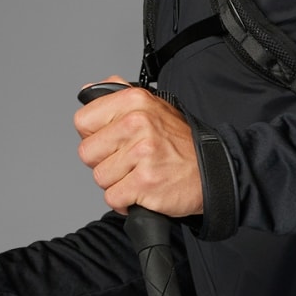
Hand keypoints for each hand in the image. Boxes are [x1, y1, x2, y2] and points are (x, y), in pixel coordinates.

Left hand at [74, 78, 203, 216]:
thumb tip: (87, 94)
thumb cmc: (180, 143)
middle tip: (129, 161)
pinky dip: (125, 201)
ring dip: (117, 183)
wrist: (213, 172)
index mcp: (134, 101)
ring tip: (139, 175)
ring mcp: (142, 154)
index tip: (112, 142)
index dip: (94, 136)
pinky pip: (113, 198)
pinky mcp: (145, 182)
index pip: (82, 121)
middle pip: (87, 152)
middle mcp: (137, 123)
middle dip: (104, 162)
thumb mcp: (153, 106)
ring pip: (100, 178)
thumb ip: (117, 96)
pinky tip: (142, 191)